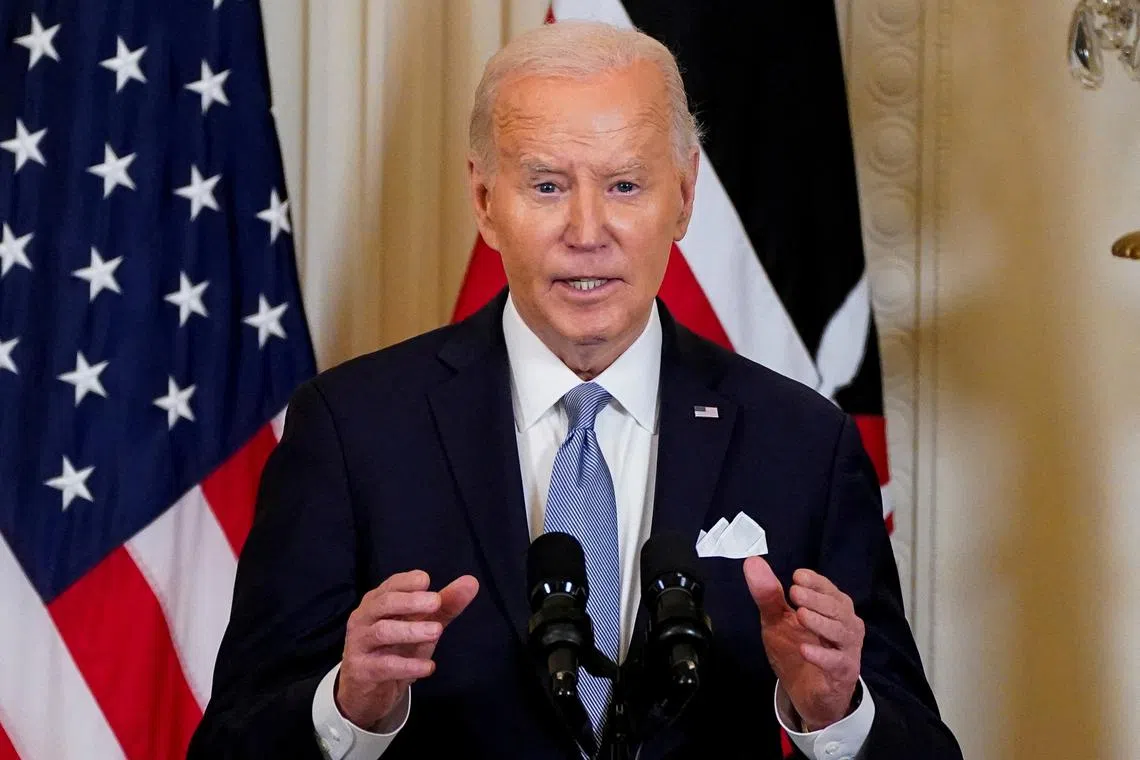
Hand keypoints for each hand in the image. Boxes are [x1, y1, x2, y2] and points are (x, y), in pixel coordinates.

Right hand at [336, 570, 478, 730]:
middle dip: (410, 602)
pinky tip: (428, 667)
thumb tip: (471, 582)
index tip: (427, 581)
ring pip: (382, 632)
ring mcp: (360, 644)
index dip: (407, 582)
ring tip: (437, 631)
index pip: (390, 586)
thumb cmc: (395, 649)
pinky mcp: (362, 671)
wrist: (368, 692)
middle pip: (384, 604)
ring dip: (411, 630)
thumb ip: (445, 605)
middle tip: (436, 602)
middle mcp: (364, 618)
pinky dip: (407, 666)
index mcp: (378, 602)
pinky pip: (383, 665)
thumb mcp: (422, 625)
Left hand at [743, 557, 862, 730]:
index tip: (796, 577)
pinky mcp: (844, 671)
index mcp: (832, 606)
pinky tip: (805, 650)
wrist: (807, 691)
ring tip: (800, 615)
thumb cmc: (797, 647)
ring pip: (840, 632)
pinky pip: (837, 662)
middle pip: (836, 607)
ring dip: (819, 623)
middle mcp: (845, 623)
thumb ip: (768, 594)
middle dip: (815, 599)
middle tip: (794, 593)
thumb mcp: (777, 620)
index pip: (828, 588)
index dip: (814, 581)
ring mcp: (847, 648)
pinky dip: (822, 656)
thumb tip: (752, 562)